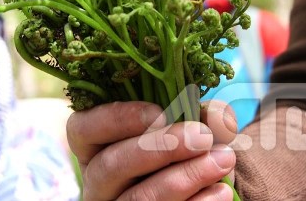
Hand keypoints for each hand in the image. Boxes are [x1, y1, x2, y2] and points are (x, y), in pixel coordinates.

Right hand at [67, 100, 236, 200]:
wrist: (202, 192)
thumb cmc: (185, 152)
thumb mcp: (188, 129)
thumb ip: (201, 117)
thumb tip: (218, 116)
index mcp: (96, 147)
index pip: (82, 129)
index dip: (116, 119)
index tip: (159, 113)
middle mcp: (98, 182)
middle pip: (110, 165)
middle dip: (160, 148)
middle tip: (201, 137)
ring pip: (138, 198)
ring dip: (185, 177)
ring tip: (222, 160)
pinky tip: (221, 191)